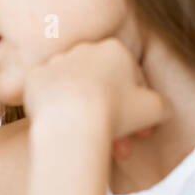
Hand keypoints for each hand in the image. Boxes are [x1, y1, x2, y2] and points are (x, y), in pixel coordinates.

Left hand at [23, 38, 168, 145]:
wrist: (70, 119)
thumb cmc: (116, 111)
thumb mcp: (155, 109)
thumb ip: (161, 105)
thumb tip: (160, 108)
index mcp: (114, 49)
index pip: (132, 79)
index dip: (140, 108)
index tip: (142, 131)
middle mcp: (83, 49)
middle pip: (103, 87)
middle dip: (114, 117)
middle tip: (121, 144)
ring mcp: (55, 62)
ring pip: (77, 93)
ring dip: (88, 116)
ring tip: (96, 143)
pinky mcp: (34, 78)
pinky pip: (50, 97)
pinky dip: (59, 112)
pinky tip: (67, 129)